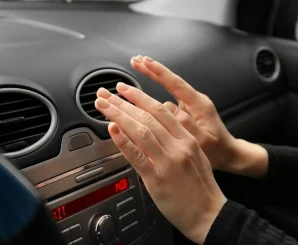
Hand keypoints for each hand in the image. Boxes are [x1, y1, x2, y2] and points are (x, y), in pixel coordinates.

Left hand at [95, 85, 226, 243]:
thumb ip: (176, 140)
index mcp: (187, 139)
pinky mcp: (158, 179)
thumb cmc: (201, 187)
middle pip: (148, 117)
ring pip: (141, 131)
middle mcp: (178, 146)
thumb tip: (155, 128)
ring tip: (104, 106)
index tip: (125, 90)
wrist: (210, 215)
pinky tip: (112, 130)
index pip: (160, 110)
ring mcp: (168, 162)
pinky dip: (123, 141)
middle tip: (106, 94)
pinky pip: (137, 156)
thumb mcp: (195, 156)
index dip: (140, 97)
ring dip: (119, 116)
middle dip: (123, 102)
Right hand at [130, 55, 267, 177]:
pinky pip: (166, 99)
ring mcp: (189, 105)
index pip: (176, 84)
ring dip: (152, 78)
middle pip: (170, 81)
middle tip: (136, 60)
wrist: (227, 153)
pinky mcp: (185, 110)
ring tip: (136, 68)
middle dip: (153, 69)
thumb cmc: (217, 149)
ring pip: (167, 88)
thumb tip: (169, 109)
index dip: (160, 73)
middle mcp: (194, 101)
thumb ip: (188, 124)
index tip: (146, 63)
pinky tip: (145, 90)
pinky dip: (155, 92)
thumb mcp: (204, 140)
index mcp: (199, 105)